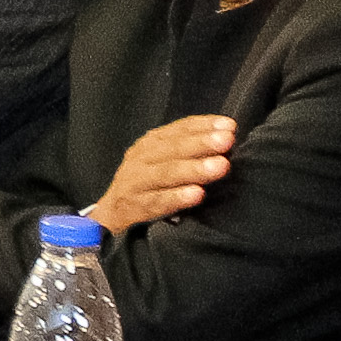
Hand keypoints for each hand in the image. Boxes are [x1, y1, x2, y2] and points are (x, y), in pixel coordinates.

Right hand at [89, 115, 234, 233]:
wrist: (111, 215)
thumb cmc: (147, 186)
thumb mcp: (161, 162)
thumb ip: (188, 152)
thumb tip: (227, 141)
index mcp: (151, 144)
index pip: (179, 129)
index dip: (203, 126)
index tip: (229, 126)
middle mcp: (141, 158)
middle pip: (173, 149)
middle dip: (202, 144)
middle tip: (227, 141)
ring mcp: (134, 182)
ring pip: (166, 173)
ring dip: (194, 169)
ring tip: (220, 166)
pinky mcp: (132, 206)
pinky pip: (156, 201)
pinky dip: (176, 197)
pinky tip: (197, 195)